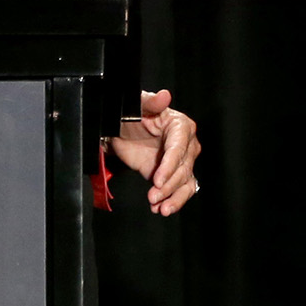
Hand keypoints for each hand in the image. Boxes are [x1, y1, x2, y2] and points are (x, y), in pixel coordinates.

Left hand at [107, 89, 201, 215]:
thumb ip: (149, 102)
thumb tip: (164, 96)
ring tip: (160, 208)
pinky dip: (173, 201)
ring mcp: (179, 161)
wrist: (120, 131)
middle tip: (153, 196)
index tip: (158, 179)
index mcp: (180, 125)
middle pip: (183, 167)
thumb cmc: (130, 114)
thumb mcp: (135, 106)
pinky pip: (181, 190)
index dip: (170, 164)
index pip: (179, 147)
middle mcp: (185, 144)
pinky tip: (162, 209)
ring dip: (174, 197)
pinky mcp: (172, 175)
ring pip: (185, 182)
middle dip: (169, 185)